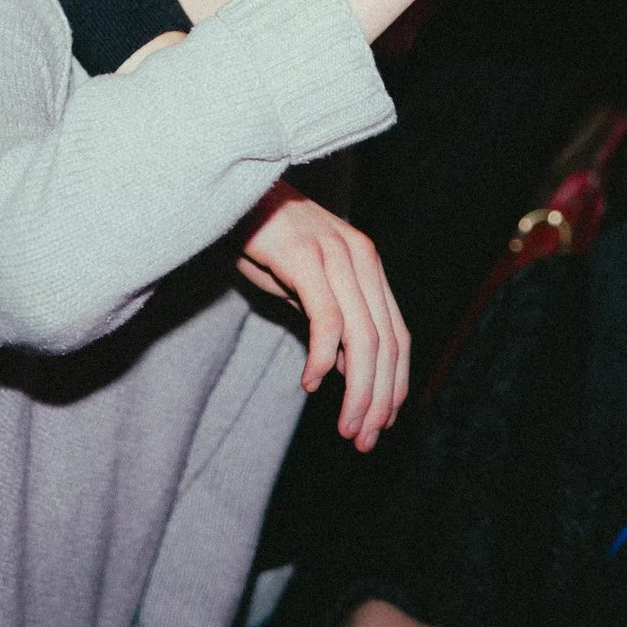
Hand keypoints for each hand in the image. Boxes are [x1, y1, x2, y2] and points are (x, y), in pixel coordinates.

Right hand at [237, 183, 409, 452]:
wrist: (228, 186)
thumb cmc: (259, 236)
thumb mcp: (301, 284)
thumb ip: (331, 321)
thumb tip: (351, 370)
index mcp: (366, 263)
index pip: (397, 334)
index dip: (395, 384)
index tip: (383, 424)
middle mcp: (360, 256)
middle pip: (386, 342)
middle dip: (380, 399)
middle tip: (366, 439)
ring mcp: (335, 254)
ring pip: (363, 337)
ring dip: (358, 391)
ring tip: (347, 426)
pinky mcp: (304, 256)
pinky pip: (326, 317)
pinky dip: (322, 357)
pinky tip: (309, 382)